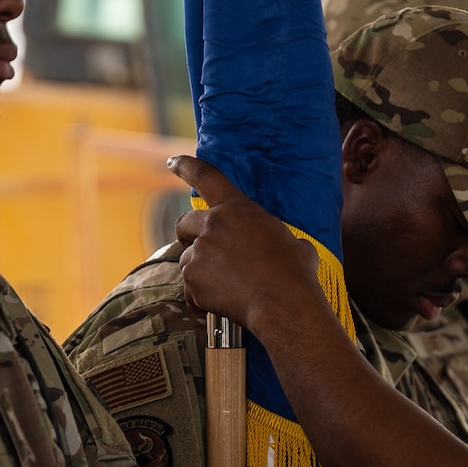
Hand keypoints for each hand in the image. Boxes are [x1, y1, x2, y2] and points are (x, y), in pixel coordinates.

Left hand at [170, 155, 325, 329]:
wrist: (284, 304)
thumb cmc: (295, 273)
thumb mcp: (290, 241)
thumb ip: (273, 236)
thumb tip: (284, 246)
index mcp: (237, 209)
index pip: (206, 176)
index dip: (186, 166)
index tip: (172, 162)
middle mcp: (212, 226)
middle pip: (183, 224)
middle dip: (188, 235)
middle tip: (201, 249)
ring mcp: (199, 253)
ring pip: (188, 259)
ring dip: (201, 271)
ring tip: (228, 288)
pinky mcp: (192, 280)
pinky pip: (190, 288)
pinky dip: (201, 298)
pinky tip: (221, 304)